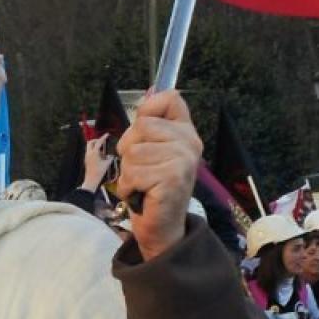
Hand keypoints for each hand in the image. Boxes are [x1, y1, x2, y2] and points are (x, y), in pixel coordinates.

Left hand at [81, 137, 113, 190]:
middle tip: (102, 141)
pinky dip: (94, 151)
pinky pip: (89, 152)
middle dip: (96, 140)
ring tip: (102, 150)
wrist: (91, 180)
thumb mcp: (107, 164)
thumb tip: (111, 155)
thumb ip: (110, 158)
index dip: (103, 138)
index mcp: (94, 153)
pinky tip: (99, 156)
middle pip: (90, 142)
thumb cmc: (99, 172)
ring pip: (89, 147)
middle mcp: (89, 153)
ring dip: (95, 146)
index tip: (107, 135)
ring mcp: (86, 157)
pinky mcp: (86, 160)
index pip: (98, 142)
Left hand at [115, 91, 201, 261]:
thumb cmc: (151, 188)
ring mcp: (183, 161)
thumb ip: (150, 124)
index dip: (148, 110)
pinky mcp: (172, 179)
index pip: (170, 98)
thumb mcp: (151, 151)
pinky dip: (128, 187)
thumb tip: (150, 92)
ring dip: (128, 172)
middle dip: (129, 150)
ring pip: (133, 152)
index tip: (144, 134)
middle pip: (141, 125)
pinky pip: (133, 173)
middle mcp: (189, 143)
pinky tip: (141, 195)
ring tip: (142, 184)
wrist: (162, 227)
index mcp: (186, 132)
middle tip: (141, 170)